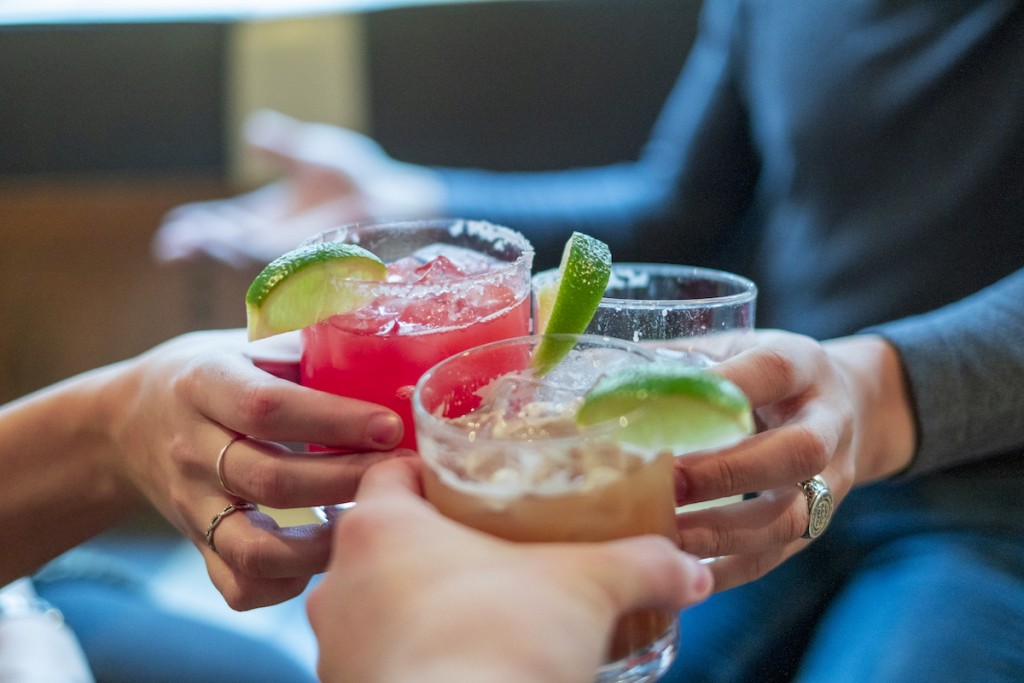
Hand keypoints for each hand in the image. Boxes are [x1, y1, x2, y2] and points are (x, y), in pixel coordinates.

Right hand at [102, 329, 408, 608]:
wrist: (128, 420)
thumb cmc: (214, 374)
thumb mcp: (247, 344)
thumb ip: (308, 352)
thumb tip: (398, 366)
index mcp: (205, 385)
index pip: (268, 408)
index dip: (334, 421)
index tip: (389, 426)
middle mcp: (191, 449)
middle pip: (270, 480)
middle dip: (347, 480)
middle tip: (402, 473)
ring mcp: (190, 505)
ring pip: (254, 548)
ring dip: (323, 544)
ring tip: (371, 520)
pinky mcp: (197, 545)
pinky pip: (239, 585)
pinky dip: (288, 582)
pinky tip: (326, 553)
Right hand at [152, 110, 443, 265]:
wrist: (399, 199)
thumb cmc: (359, 177)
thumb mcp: (313, 155)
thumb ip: (282, 147)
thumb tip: (252, 130)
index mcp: (265, 219)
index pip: (219, 227)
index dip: (195, 230)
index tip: (173, 233)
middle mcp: (275, 242)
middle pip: (226, 248)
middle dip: (198, 247)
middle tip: (170, 248)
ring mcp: (297, 255)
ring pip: (250, 260)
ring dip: (222, 255)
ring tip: (195, 249)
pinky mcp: (320, 261)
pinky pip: (288, 264)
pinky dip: (267, 262)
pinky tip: (247, 256)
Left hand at [307, 457, 712, 682]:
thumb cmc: (502, 644)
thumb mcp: (587, 588)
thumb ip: (641, 566)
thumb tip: (691, 570)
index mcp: (381, 528)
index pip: (391, 473)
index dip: (428, 473)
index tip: (466, 482)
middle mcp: (340, 581)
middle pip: (382, 541)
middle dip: (432, 544)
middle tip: (487, 549)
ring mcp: (334, 645)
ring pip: (374, 604)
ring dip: (416, 604)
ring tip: (478, 614)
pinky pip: (377, 660)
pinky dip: (412, 657)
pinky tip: (462, 664)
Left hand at [663, 330, 914, 590]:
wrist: (852, 405)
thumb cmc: (768, 378)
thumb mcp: (737, 349)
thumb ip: (682, 363)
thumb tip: (604, 385)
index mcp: (803, 367)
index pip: (771, 372)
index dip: (724, 387)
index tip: (666, 404)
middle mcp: (828, 424)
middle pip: (797, 452)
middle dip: (729, 472)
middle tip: (670, 481)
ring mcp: (831, 480)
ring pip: (792, 516)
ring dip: (726, 531)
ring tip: (669, 537)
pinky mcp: (817, 524)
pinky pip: (777, 556)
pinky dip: (729, 570)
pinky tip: (684, 570)